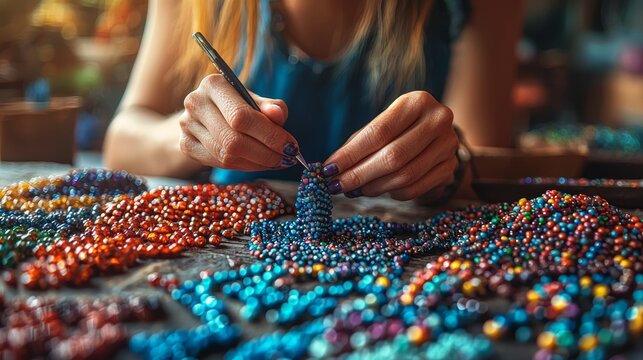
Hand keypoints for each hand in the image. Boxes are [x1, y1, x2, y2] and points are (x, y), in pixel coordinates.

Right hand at [179, 74, 299, 170]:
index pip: (242, 117)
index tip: (292, 146)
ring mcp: (187, 125)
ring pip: (227, 155)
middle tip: (287, 158)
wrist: (205, 114)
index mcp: (214, 84)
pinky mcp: (186, 145)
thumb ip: (270, 106)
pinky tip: (258, 163)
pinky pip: (219, 163)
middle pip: (233, 140)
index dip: (269, 135)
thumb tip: (278, 115)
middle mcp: (195, 103)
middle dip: (266, 154)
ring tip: (277, 161)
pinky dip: (244, 166)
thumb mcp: (255, 100)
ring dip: (258, 163)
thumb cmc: (236, 104)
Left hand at [323, 91, 458, 200]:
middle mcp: (438, 120)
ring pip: (405, 176)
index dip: (351, 154)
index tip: (328, 169)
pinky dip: (392, 193)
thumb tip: (332, 169)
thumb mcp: (381, 125)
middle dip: (359, 175)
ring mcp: (448, 145)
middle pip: (393, 156)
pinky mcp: (450, 167)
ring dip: (373, 187)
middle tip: (336, 186)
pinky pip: (416, 188)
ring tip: (354, 190)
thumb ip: (358, 144)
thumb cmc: (399, 129)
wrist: (436, 135)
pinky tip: (378, 190)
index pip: (379, 132)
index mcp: (417, 101)